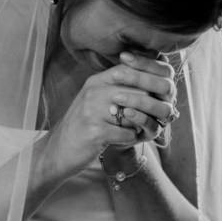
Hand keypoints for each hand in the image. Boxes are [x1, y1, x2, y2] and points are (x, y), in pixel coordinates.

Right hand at [43, 59, 177, 176]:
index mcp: (97, 81)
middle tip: (158, 116)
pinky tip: (125, 140)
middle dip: (151, 108)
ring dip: (141, 124)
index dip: (151, 80)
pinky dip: (130, 139)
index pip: (130, 69)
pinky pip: (127, 133)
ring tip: (139, 128)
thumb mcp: (96, 100)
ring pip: (135, 113)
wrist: (58, 151)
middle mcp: (94, 91)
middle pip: (138, 92)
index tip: (163, 92)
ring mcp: (92, 110)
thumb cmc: (84, 126)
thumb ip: (118, 88)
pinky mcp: (94, 131)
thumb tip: (152, 84)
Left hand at [113, 51, 180, 140]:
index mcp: (164, 82)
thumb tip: (126, 54)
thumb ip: (127, 68)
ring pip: (163, 108)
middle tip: (116, 75)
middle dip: (141, 79)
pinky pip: (152, 126)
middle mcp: (168, 99)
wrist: (103, 123)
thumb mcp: (119, 80)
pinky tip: (125, 111)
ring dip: (140, 101)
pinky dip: (140, 117)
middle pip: (166, 86)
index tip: (123, 56)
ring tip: (117, 97)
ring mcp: (162, 117)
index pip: (164, 69)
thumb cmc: (114, 95)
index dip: (145, 62)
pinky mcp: (153, 132)